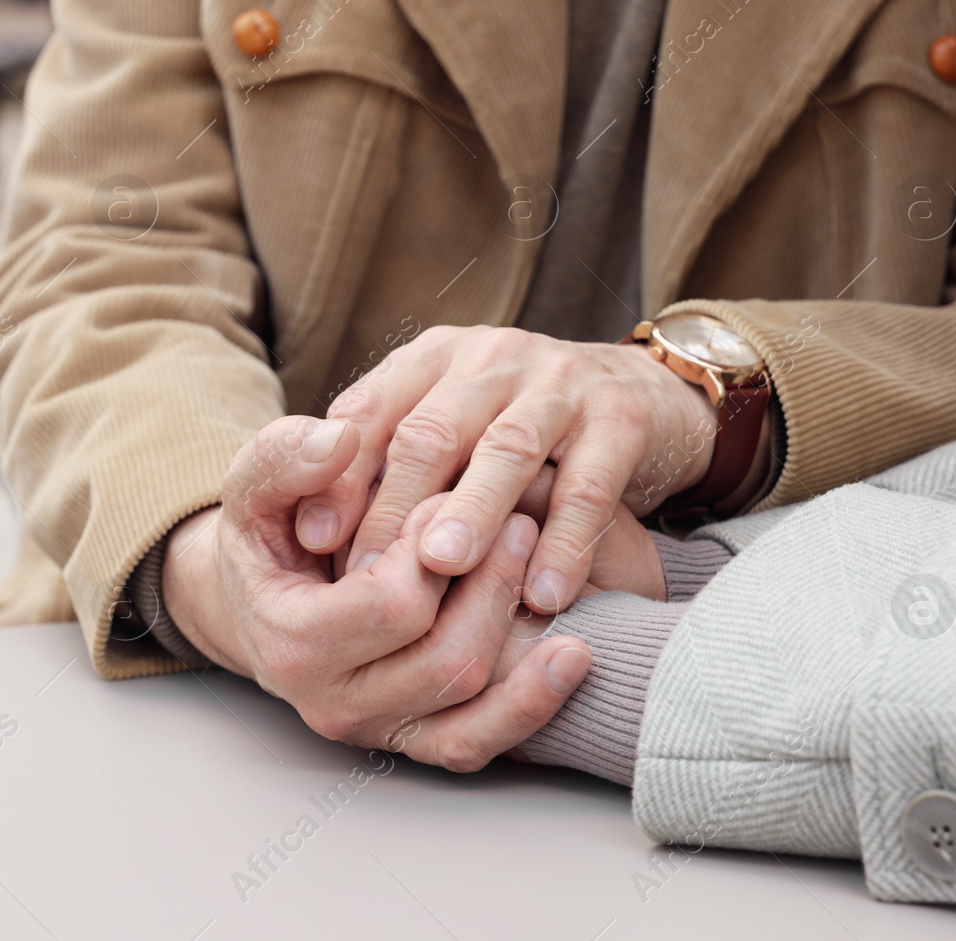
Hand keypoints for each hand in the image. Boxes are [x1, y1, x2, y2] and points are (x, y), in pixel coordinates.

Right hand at [161, 415, 593, 770]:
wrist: (260, 597)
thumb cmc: (268, 534)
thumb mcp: (256, 486)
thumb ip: (287, 457)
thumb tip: (340, 439)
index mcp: (292, 643)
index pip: (391, 604)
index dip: (432, 546)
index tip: (448, 499)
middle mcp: (333, 703)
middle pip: (444, 658)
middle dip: (491, 583)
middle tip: (516, 520)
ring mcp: (377, 730)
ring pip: (471, 699)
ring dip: (518, 626)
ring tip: (537, 558)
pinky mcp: (412, 740)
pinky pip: (477, 742)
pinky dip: (531, 704)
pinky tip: (573, 655)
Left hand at [299, 327, 711, 613]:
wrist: (645, 396)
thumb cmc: (519, 432)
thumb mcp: (451, 426)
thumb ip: (388, 462)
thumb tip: (311, 530)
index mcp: (435, 359)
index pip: (370, 409)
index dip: (338, 474)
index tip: (312, 539)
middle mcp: (492, 360)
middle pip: (431, 430)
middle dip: (394, 505)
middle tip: (366, 573)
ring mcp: (560, 384)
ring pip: (506, 451)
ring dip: (471, 512)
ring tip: (442, 567)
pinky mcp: (621, 418)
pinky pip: (588, 485)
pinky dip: (564, 543)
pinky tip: (544, 596)